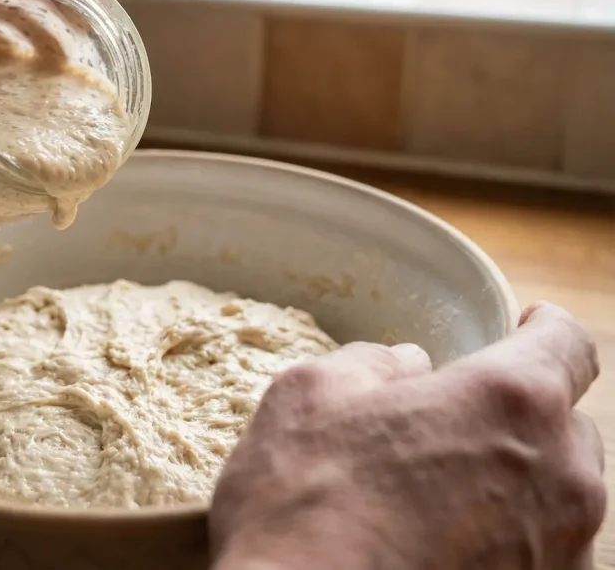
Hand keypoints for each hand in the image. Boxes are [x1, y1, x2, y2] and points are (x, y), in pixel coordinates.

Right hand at [210, 302, 605, 569]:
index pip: (567, 342)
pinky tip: (443, 547)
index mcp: (509, 400)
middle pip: (565, 424)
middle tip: (449, 427)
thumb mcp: (311, 394)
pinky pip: (544, 554)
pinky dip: (508, 541)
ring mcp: (563, 552)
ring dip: (514, 482)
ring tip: (439, 497)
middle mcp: (560, 476)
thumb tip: (406, 367)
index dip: (546, 327)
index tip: (529, 326)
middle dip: (517, 415)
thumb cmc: (303, 506)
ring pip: (558, 495)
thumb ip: (373, 363)